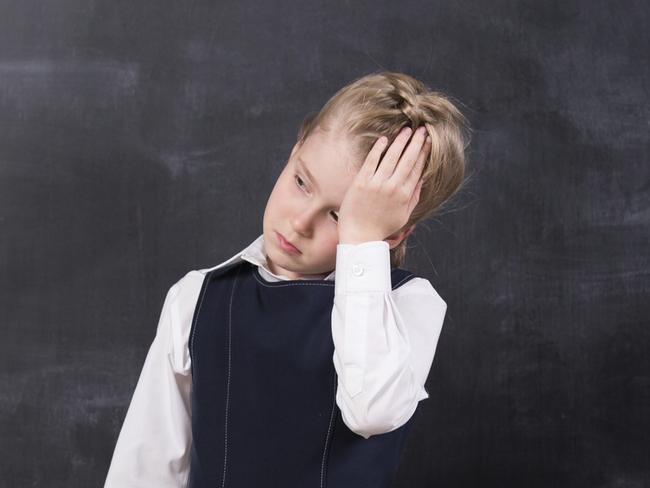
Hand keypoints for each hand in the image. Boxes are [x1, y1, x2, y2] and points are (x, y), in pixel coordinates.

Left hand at [338, 125, 431, 244]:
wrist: (360, 236)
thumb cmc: (382, 227)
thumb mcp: (404, 215)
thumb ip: (414, 196)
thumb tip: (423, 178)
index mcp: (405, 195)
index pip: (417, 168)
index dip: (424, 153)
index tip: (429, 141)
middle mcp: (393, 187)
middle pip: (408, 159)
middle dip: (416, 142)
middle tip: (422, 129)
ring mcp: (376, 184)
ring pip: (391, 157)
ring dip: (400, 141)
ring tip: (406, 129)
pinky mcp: (361, 182)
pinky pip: (371, 161)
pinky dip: (378, 149)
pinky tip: (384, 139)